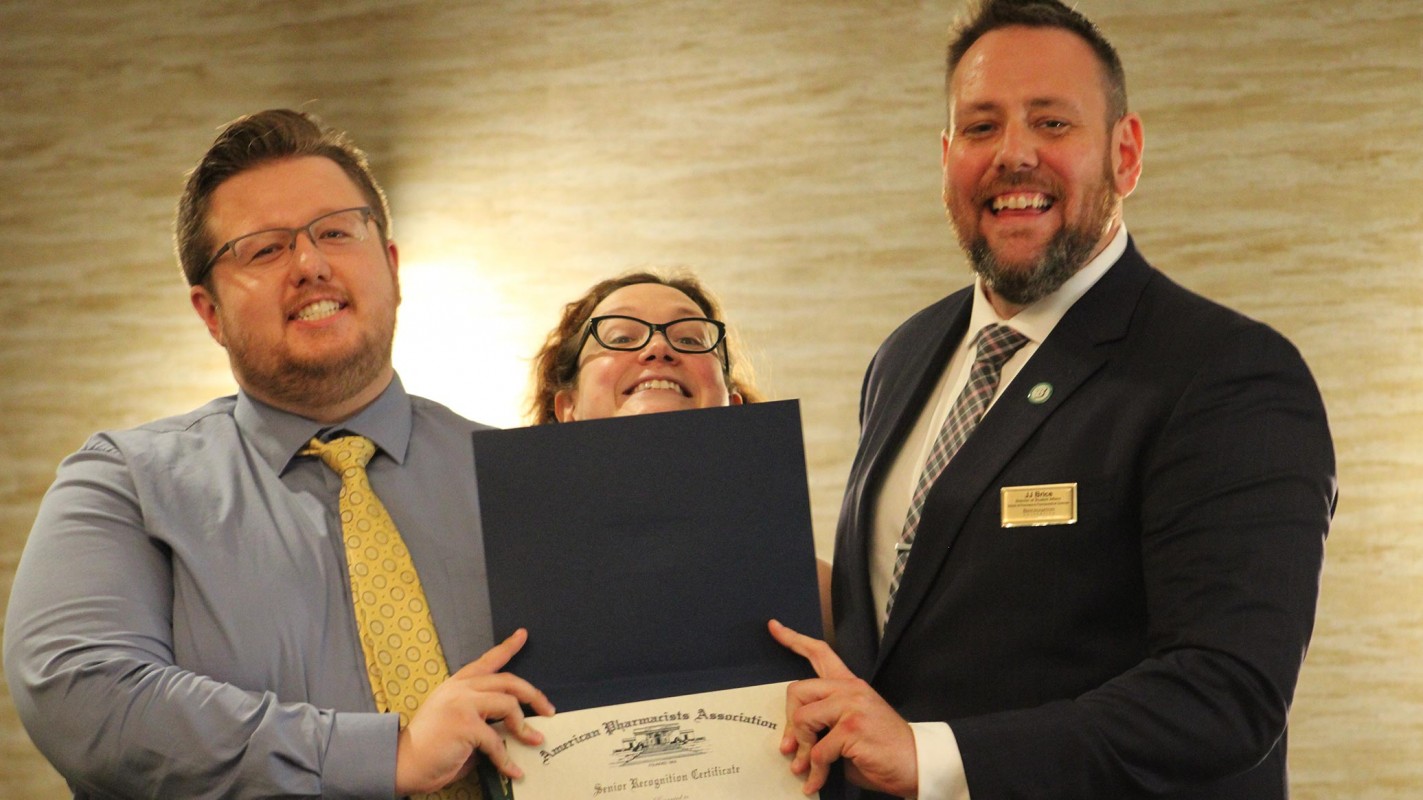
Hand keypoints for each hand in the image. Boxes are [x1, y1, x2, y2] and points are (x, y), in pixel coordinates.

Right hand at [395, 628, 555, 794]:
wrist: (403, 761)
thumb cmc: (429, 745)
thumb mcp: (453, 717)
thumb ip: (479, 712)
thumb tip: (511, 724)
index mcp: (457, 684)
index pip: (487, 660)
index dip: (507, 647)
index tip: (523, 635)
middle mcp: (460, 688)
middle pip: (508, 681)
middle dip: (533, 695)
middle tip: (547, 709)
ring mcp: (462, 704)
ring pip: (508, 705)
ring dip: (525, 726)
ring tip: (535, 739)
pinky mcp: (465, 725)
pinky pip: (497, 741)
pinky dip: (508, 759)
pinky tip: (514, 770)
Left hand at [769, 619, 917, 796]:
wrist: (918, 763)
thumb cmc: (884, 749)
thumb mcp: (853, 727)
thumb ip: (826, 724)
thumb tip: (792, 743)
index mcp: (850, 685)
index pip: (820, 652)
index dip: (794, 639)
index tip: (774, 627)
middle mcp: (850, 689)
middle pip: (797, 690)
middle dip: (789, 721)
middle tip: (791, 746)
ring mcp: (852, 706)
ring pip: (803, 719)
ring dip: (801, 749)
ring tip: (804, 766)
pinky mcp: (852, 728)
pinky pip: (818, 750)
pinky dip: (815, 771)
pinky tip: (816, 781)